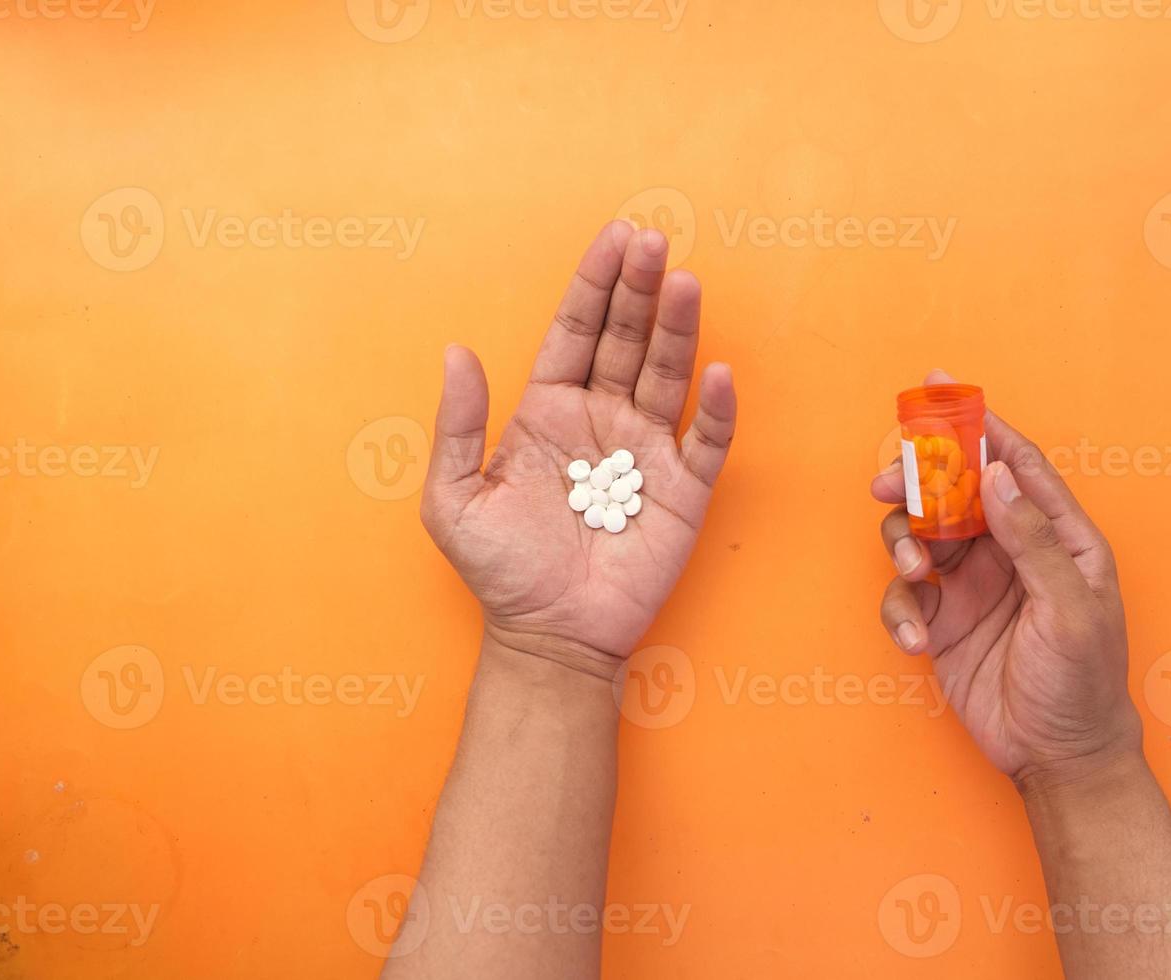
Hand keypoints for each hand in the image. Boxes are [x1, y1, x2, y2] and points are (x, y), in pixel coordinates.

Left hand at [421, 222, 737, 677]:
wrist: (547, 636)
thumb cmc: (500, 569)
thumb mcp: (453, 499)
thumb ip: (457, 424)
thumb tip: (456, 350)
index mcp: (550, 409)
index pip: (577, 331)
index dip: (595, 284)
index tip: (615, 237)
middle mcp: (603, 418)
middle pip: (626, 340)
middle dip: (639, 290)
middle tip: (653, 241)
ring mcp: (647, 451)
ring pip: (667, 376)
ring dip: (678, 330)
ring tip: (684, 283)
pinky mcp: (684, 491)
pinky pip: (706, 442)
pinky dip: (715, 409)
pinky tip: (717, 373)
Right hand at [872, 371, 1141, 784]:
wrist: (1057, 757)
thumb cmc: (1083, 682)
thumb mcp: (1068, 608)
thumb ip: (1031, 539)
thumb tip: (995, 475)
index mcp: (1058, 537)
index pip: (1015, 465)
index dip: (978, 425)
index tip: (939, 387)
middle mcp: (1011, 551)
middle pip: (953, 492)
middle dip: (916, 481)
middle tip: (885, 484)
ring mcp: (974, 585)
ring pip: (920, 535)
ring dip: (904, 542)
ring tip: (913, 570)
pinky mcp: (944, 621)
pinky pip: (906, 595)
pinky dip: (901, 610)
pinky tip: (917, 640)